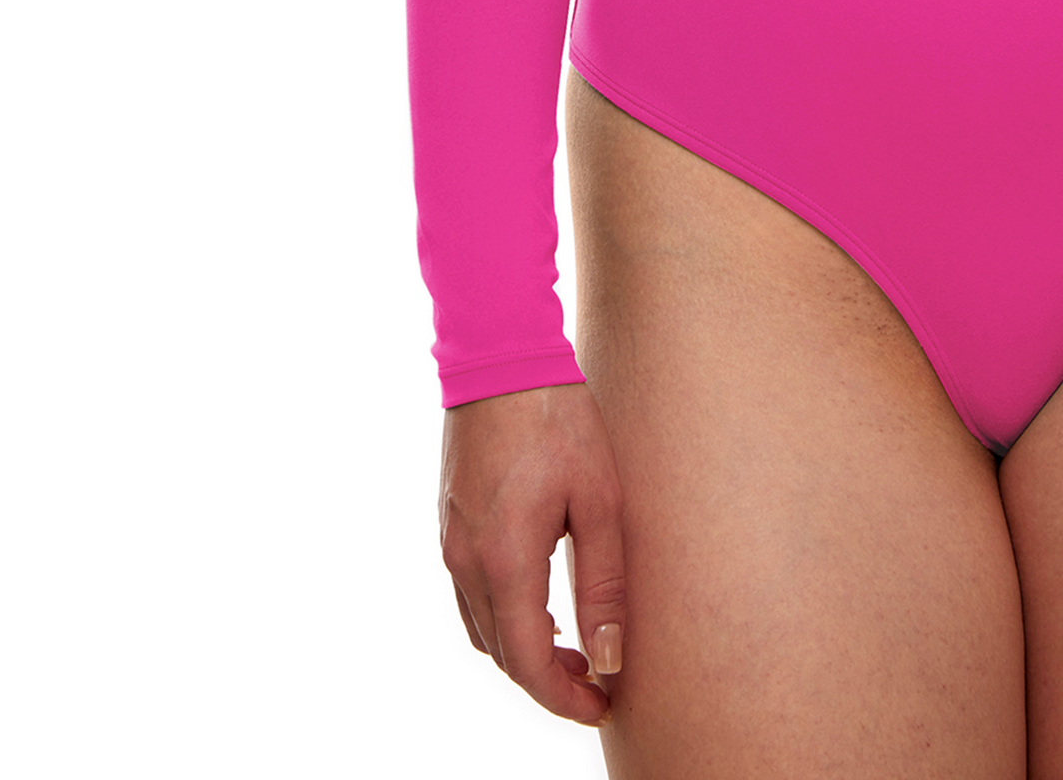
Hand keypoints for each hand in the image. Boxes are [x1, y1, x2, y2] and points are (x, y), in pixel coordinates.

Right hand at [438, 381, 626, 725]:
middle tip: (598, 683)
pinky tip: (542, 606)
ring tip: (575, 649)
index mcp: (504, 559)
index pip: (527, 661)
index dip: (563, 696)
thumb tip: (611, 657)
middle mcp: (466, 561)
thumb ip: (604, 583)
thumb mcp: (599, 500)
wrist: (501, 356)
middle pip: (502, 653)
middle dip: (547, 679)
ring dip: (524, 651)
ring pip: (483, 628)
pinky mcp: (450, 524)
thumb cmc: (558, 419)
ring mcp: (451, 543)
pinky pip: (472, 595)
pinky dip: (505, 618)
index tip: (602, 705)